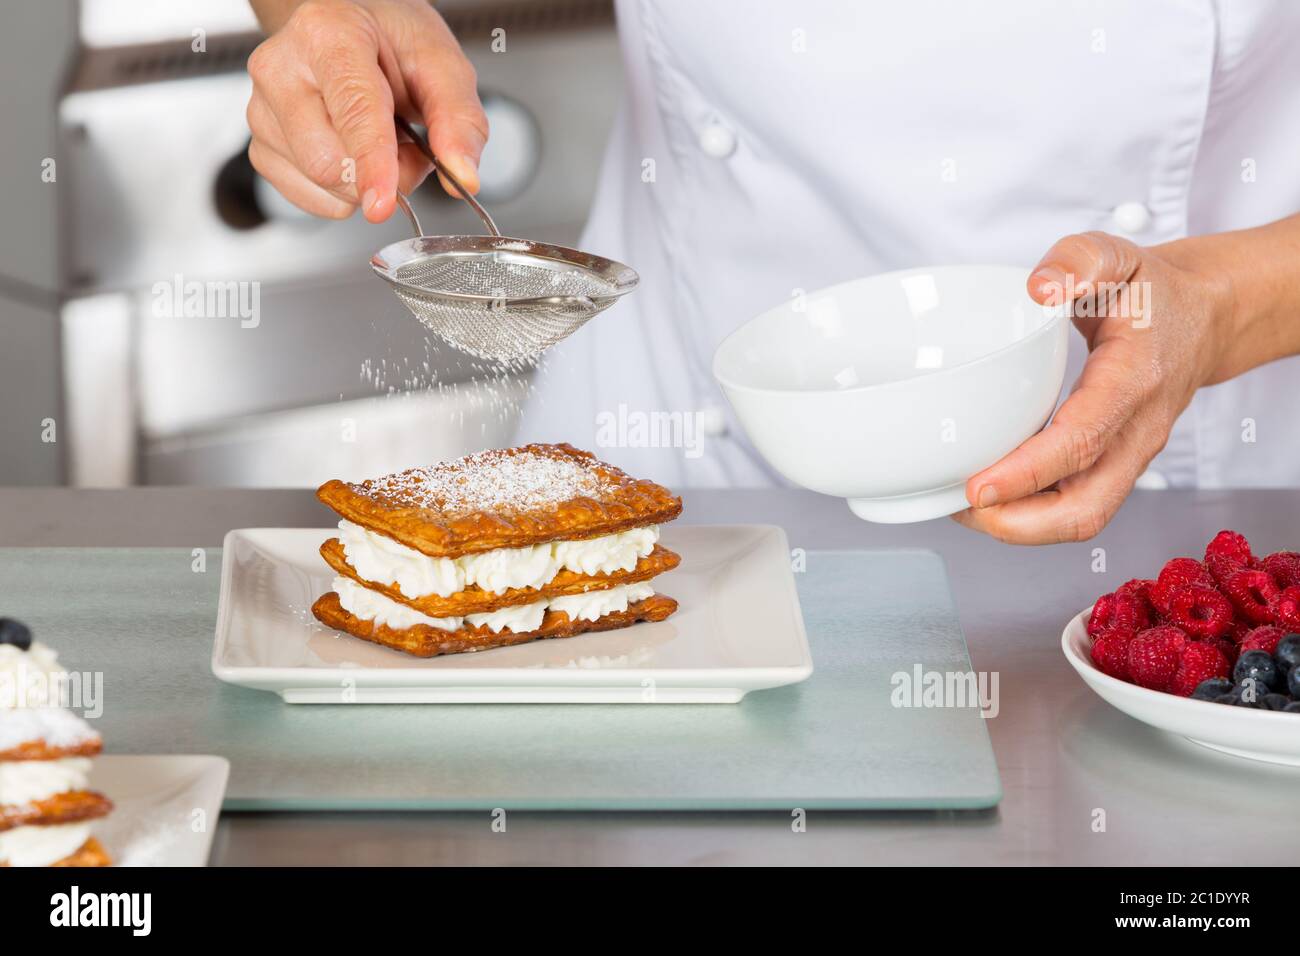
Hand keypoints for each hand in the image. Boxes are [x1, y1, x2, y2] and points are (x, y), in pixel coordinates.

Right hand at [246, 0, 486, 221]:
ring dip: (364, 184)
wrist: (349, 28)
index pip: (351, 111)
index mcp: (327, 33)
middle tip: (408, 148)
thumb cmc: (390, 42)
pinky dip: (342, 193)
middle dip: (382, 175)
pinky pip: (308, 198)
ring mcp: (262, 109)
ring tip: (378, 143)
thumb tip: (464, 177)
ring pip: (319, 185)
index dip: (370, 164)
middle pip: (327, 161)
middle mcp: (282, 67)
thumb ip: (460, 122)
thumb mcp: (442, 65)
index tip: (383, 203)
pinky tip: (350, 155)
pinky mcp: (260, 146)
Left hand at [952, 230, 1236, 543]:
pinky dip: (1030, 513)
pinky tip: (988, 496)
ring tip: (962, 507)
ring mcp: (1129, 456)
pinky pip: (1076, 506)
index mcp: (1134, 382)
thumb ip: (1081, 259)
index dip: (1026, 473)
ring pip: (1080, 518)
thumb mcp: (1119, 255)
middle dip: (1017, 524)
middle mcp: (1137, 432)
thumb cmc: (1155, 292)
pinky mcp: (1115, 466)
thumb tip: (1040, 288)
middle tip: (959, 507)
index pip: (1081, 442)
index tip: (976, 488)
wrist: (1204, 318)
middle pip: (1083, 509)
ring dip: (1019, 526)